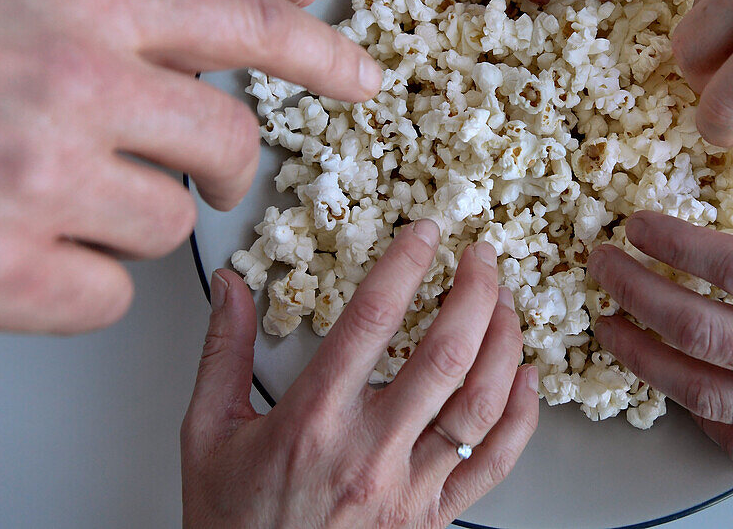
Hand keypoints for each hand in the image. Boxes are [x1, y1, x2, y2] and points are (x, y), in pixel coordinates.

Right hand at [0, 0, 382, 333]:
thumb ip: (106, 22)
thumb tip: (188, 53)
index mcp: (78, 3)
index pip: (242, 20)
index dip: (318, 53)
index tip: (362, 77)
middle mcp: (75, 84)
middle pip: (230, 140)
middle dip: (230, 170)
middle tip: (211, 182)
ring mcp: (42, 179)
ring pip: (172, 224)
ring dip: (134, 226)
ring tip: (61, 204)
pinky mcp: (7, 269)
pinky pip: (110, 296)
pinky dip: (83, 287)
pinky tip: (34, 254)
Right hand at [181, 223, 538, 527]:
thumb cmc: (235, 523)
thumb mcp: (207, 433)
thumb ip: (223, 352)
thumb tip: (230, 286)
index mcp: (313, 419)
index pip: (370, 320)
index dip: (404, 265)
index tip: (424, 232)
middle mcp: (369, 451)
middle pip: (445, 354)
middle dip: (474, 292)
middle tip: (481, 258)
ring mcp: (409, 487)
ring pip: (480, 404)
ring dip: (503, 343)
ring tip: (506, 305)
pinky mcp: (433, 516)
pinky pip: (494, 464)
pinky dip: (521, 418)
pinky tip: (524, 379)